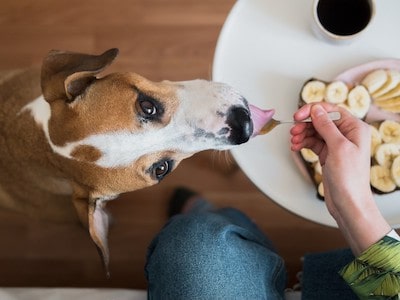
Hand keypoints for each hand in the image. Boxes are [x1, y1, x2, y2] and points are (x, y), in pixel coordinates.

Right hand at [290, 103, 390, 254]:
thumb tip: (317, 110)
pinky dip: (303, 143)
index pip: (332, 110)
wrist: (348, 203)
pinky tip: (296, 147)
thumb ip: (327, 126)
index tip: (299, 115)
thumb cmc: (350, 179)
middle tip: (293, 130)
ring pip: (315, 132)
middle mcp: (347, 135)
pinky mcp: (328, 155)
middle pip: (321, 120)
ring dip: (302, 134)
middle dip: (305, 124)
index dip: (313, 110)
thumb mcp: (338, 147)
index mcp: (355, 128)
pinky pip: (313, 143)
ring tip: (293, 141)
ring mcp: (336, 145)